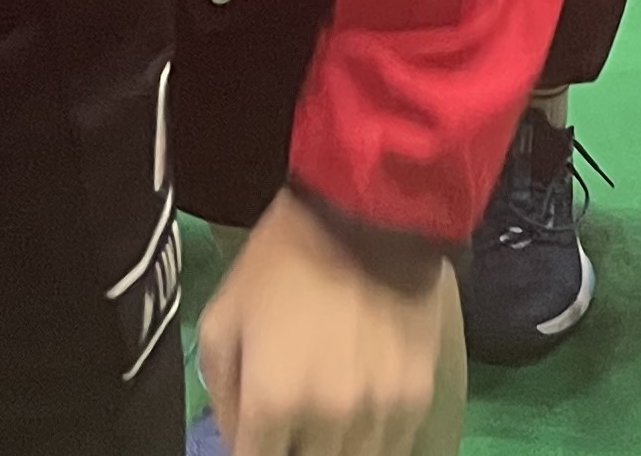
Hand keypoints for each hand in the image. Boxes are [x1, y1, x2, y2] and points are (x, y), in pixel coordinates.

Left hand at [199, 187, 442, 455]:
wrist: (368, 208)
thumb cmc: (285, 259)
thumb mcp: (222, 318)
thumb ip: (221, 396)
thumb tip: (240, 440)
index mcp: (273, 402)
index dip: (252, 454)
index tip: (259, 437)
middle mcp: (329, 419)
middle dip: (294, 447)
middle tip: (290, 422)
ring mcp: (379, 411)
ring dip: (335, 448)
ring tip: (325, 419)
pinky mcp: (418, 395)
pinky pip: (394, 448)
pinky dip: (374, 442)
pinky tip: (362, 415)